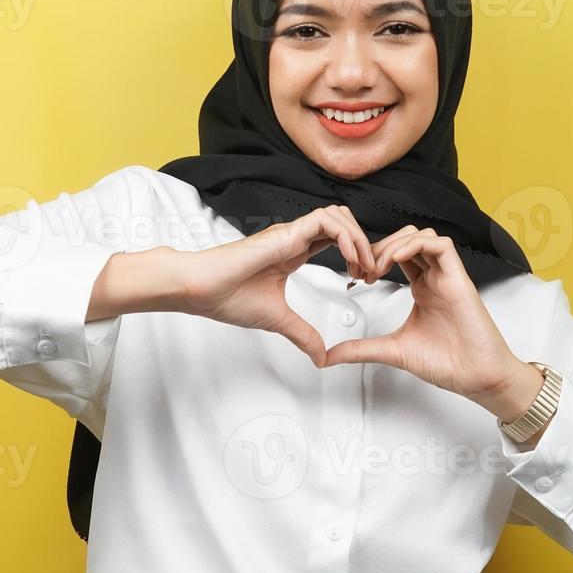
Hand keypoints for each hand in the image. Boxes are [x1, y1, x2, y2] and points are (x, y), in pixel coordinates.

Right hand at [175, 204, 377, 366]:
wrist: (201, 289)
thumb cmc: (227, 297)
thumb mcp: (278, 320)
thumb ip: (303, 335)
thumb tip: (321, 358)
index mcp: (292, 252)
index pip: (335, 239)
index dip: (355, 254)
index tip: (363, 279)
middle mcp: (294, 237)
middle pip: (342, 221)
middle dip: (364, 243)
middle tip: (370, 273)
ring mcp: (290, 232)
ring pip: (337, 215)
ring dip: (358, 238)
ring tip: (363, 267)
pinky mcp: (285, 232)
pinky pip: (325, 220)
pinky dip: (345, 236)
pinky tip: (350, 259)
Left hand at [323, 226, 537, 412]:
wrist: (477, 376)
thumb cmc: (447, 363)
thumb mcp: (393, 351)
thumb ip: (361, 349)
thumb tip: (330, 356)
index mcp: (422, 288)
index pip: (396, 255)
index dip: (372, 257)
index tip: (356, 276)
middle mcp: (435, 278)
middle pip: (405, 240)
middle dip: (379, 248)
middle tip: (362, 270)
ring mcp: (447, 276)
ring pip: (422, 236)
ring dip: (394, 244)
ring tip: (378, 267)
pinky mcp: (460, 279)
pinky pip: (441, 245)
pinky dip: (416, 245)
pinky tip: (397, 259)